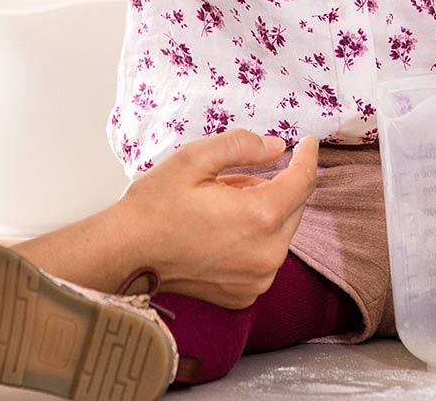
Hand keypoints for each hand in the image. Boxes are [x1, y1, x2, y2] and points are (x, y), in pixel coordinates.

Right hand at [114, 129, 318, 307]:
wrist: (125, 254)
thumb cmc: (154, 206)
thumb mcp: (194, 159)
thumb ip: (242, 145)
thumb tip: (277, 147)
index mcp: (259, 216)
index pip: (303, 181)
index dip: (308, 156)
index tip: (309, 142)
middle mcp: (267, 253)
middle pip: (293, 206)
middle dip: (272, 186)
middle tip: (229, 180)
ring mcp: (258, 279)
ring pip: (280, 232)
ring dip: (262, 213)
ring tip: (218, 207)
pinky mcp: (246, 294)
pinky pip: (265, 256)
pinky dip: (253, 240)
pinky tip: (219, 233)